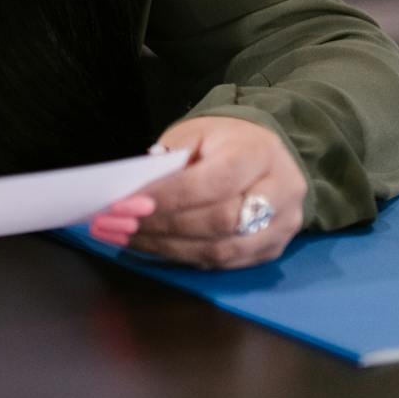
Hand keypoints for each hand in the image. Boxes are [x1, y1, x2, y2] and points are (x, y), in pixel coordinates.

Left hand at [88, 115, 306, 268]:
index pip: (213, 182)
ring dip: (166, 247)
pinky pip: (222, 263)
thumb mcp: (195, 134)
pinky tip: (150, 247)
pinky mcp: (272, 250)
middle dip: (162, 225)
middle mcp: (281, 190)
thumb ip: (169, 161)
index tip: (124, 204)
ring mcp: (282, 226)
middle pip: (220, 221)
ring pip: (221, 250)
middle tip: (116, 224)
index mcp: (260, 153)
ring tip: (124, 237)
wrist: (264, 154)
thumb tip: (134, 194)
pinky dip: (181, 257)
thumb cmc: (222, 142)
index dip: (167, 198)